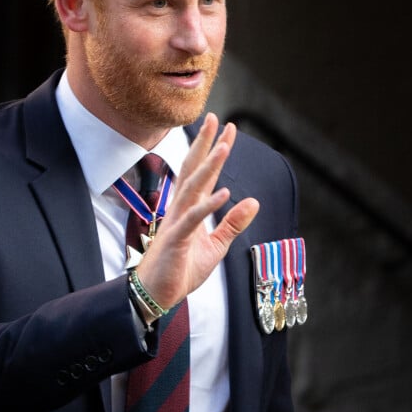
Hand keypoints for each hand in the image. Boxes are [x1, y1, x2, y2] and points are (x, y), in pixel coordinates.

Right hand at [135, 113, 258, 308]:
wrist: (157, 293)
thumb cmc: (182, 268)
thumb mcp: (216, 246)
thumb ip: (233, 223)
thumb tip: (253, 201)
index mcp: (191, 208)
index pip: (205, 172)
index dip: (216, 150)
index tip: (228, 129)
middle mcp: (182, 208)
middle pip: (194, 169)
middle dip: (205, 144)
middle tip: (215, 118)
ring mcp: (178, 221)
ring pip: (193, 187)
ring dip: (209, 167)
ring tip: (224, 147)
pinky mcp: (177, 239)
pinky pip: (194, 218)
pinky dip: (209, 205)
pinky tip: (225, 192)